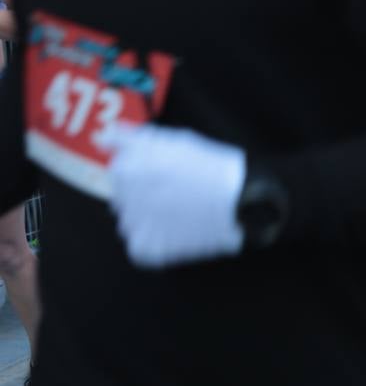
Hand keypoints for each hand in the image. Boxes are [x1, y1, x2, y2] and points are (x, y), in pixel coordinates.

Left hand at [104, 123, 245, 268]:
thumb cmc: (211, 166)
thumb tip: (102, 138)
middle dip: (146, 194)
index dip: (147, 171)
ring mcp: (134, 225)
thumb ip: (132, 138)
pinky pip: (139, 246)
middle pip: (124, 196)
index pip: (120, 170)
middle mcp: (123, 196)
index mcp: (127, 168)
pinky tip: (178, 230)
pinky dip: (157, 241)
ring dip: (150, 217)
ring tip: (181, 211)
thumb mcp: (175, 140)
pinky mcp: (146, 248)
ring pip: (130, 221)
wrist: (243, 199)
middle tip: (179, 192)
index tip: (170, 174)